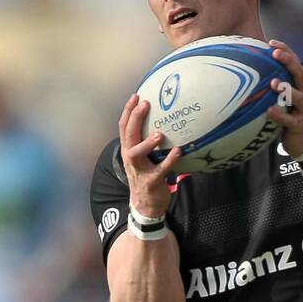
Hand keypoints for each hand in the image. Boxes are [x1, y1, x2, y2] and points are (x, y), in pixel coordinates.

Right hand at [119, 94, 182, 219]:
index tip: (136, 96)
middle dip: (135, 118)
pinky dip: (170, 160)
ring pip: (137, 153)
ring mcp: (139, 170)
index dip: (128, 111)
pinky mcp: (151, 181)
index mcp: (128, 150)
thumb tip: (163, 123)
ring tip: (159, 134)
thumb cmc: (147, 177)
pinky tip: (179, 151)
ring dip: (147, 143)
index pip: (124, 127)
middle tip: (145, 104)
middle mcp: (131, 158)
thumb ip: (147, 143)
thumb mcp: (143, 158)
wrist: (145, 205)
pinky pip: (160, 170)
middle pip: (129, 135)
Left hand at [266, 40, 302, 159]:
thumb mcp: (284, 100)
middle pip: (300, 74)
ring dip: (286, 88)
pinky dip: (279, 115)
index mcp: (300, 87)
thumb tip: (250, 75)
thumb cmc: (290, 118)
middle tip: (275, 53)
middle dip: (289, 62)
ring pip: (299, 97)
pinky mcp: (299, 125)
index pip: (296, 64)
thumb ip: (274, 88)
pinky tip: (269, 111)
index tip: (271, 42)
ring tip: (274, 83)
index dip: (286, 51)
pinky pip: (289, 120)